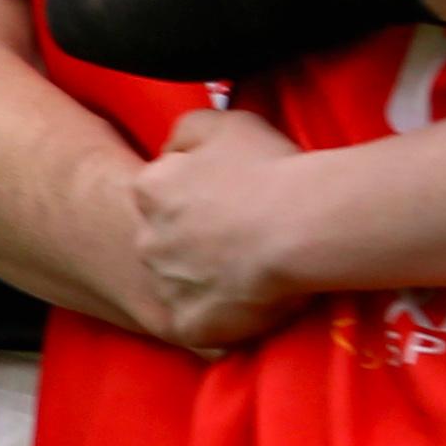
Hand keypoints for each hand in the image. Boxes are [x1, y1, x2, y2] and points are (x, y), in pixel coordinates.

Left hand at [131, 107, 315, 349]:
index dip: (198, 191)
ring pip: (180, 281)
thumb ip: (186, 129)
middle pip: (166, 238)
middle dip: (195, 236)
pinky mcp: (188, 324)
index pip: (160, 190)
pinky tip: (251, 299)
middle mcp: (146, 239)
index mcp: (151, 190)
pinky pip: (197, 323)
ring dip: (207, 275)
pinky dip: (219, 315)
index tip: (230, 193)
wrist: (299, 225)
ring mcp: (165, 286)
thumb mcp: (227, 121)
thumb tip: (170, 148)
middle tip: (244, 229)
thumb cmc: (268, 167)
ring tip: (254, 265)